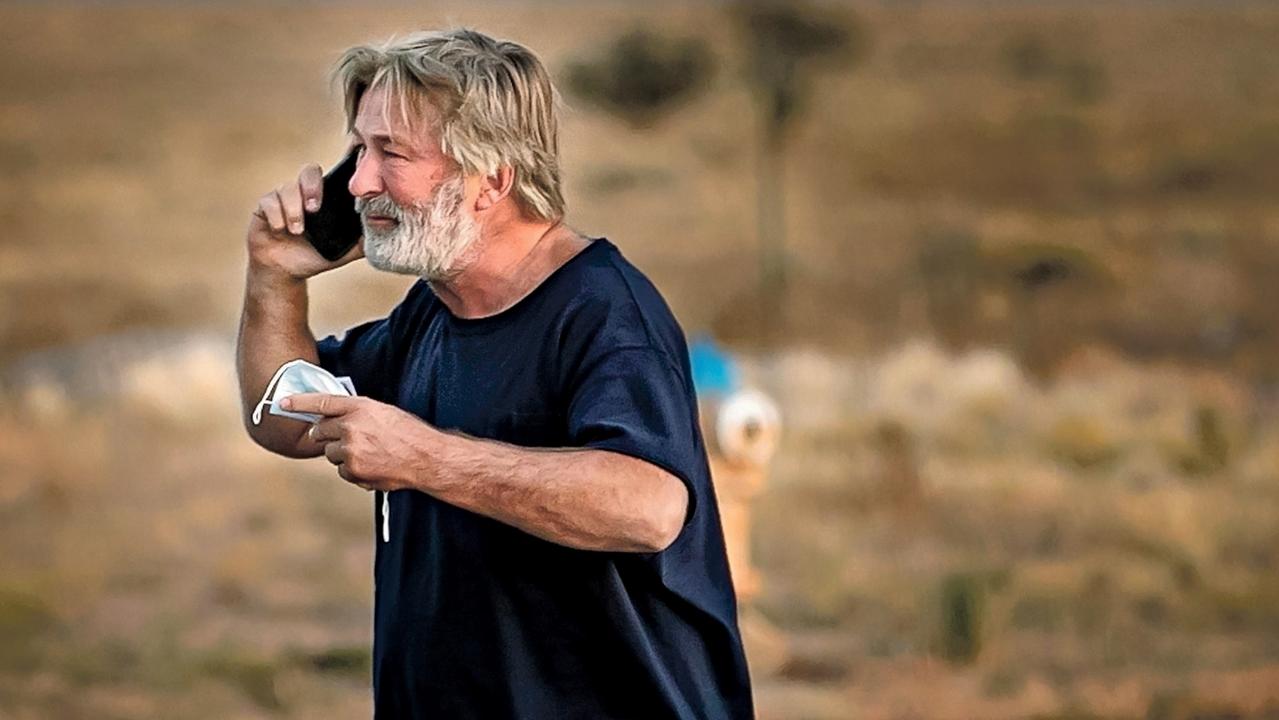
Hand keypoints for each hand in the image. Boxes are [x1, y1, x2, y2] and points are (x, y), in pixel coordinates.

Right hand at [246, 163, 363, 280]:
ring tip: (297, 231)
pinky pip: (269, 202)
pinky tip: (280, 230)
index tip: (347, 176)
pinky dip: (276, 217)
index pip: (332, 175)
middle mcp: (304, 193)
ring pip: (287, 188)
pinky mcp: (265, 207)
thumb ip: (362, 240)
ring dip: (294, 210)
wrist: (286, 272)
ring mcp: (283, 198)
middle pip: (309, 171)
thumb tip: (386, 231)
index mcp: (325, 198)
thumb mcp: (343, 250)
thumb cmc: (315, 256)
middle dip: (312, 187)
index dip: (339, 168)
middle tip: (315, 209)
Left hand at [282, 393, 433, 491]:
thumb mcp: (383, 412)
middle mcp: (351, 427)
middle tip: (343, 437)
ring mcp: (350, 451)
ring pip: (330, 453)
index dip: (299, 402)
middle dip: (325, 434)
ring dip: (342, 454)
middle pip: (320, 431)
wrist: (425, 458)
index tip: (281, 402)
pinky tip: (372, 465)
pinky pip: (341, 471)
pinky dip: (352, 470)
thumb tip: (335, 419)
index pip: (322, 402)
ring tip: (369, 453)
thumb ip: (357, 413)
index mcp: (360, 407)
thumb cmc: (409, 433)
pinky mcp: (352, 471)